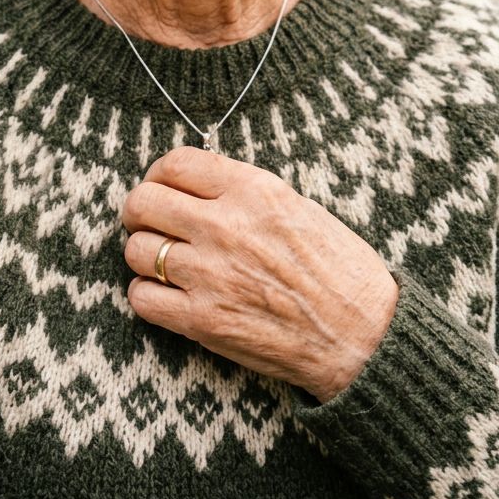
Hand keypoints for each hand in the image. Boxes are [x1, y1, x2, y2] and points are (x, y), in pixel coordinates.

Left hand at [122, 146, 398, 402]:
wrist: (362, 335)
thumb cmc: (339, 269)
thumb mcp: (296, 206)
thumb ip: (243, 192)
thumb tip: (199, 185)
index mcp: (252, 190)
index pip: (176, 163)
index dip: (157, 173)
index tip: (160, 185)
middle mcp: (225, 226)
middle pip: (144, 201)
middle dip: (138, 210)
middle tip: (147, 222)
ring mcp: (210, 274)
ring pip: (136, 250)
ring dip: (142, 254)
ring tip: (161, 262)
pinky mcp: (203, 321)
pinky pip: (142, 298)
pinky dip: (146, 295)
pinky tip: (165, 295)